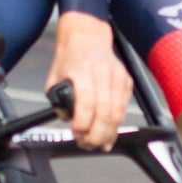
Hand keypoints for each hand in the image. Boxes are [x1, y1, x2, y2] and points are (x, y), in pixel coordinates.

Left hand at [46, 12, 131, 149]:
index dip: (82, 125)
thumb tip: (68, 120)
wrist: (88, 38)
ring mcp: (118, 77)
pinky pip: (124, 109)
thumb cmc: (70, 59)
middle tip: (87, 144)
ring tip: (98, 143)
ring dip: (108, 134)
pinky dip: (116, 124)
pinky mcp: (127, 81)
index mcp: (83, 71)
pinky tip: (108, 132)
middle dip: (96, 135)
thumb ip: (58, 101)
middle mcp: (103, 73)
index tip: (76, 134)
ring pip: (117, 114)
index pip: (86, 105)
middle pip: (104, 114)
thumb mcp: (55, 78)